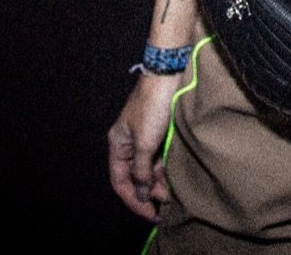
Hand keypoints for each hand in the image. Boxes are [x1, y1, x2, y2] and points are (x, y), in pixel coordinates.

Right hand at [107, 71, 182, 220]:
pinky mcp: (157, 133)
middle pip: (133, 177)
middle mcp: (127, 144)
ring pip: (146, 169)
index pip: (119, 181)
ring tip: (171, 191)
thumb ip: (141, 170)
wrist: (169, 77)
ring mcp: (142, 138)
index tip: (149, 213)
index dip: (133, 200)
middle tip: (165, 201)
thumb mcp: (146, 143)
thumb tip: (140, 193)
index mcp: (117, 144)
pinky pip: (157, 159)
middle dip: (147, 192)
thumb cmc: (153, 108)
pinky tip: (172, 176)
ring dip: (157, 182)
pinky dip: (163, 169)